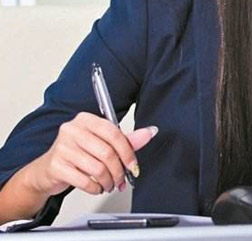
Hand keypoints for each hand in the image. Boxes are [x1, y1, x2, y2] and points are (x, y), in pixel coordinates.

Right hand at [22, 113, 156, 195]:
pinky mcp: (56, 166)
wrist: (46, 171)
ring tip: (110, 184)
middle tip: (122, 180)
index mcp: (85, 119)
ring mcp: (62, 148)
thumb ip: (126, 140)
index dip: (128, 152)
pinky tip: (97, 187)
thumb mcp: (101, 143)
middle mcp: (72, 130)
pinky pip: (84, 181)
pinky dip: (95, 188)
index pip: (114, 133)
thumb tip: (149, 132)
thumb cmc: (76, 154)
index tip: (133, 166)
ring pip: (97, 168)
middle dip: (119, 171)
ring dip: (108, 181)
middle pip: (107, 152)